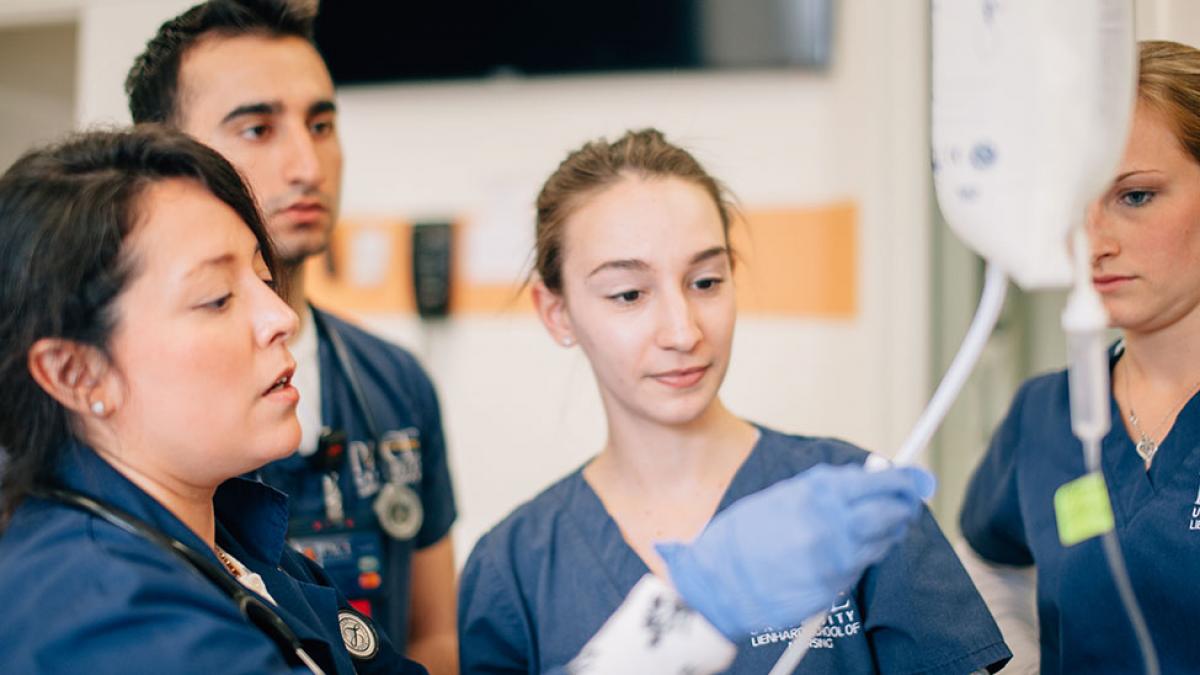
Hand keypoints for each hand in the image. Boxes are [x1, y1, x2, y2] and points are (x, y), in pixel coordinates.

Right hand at [655, 462, 934, 638]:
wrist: (719, 583)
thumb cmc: (742, 538)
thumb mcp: (781, 497)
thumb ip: (824, 489)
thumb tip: (861, 480)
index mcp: (817, 494)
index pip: (880, 483)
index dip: (903, 480)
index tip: (915, 479)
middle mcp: (832, 525)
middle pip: (891, 513)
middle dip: (904, 507)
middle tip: (906, 504)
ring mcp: (836, 559)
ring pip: (881, 542)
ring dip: (886, 532)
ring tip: (877, 526)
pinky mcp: (834, 588)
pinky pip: (859, 567)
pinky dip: (861, 556)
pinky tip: (846, 550)